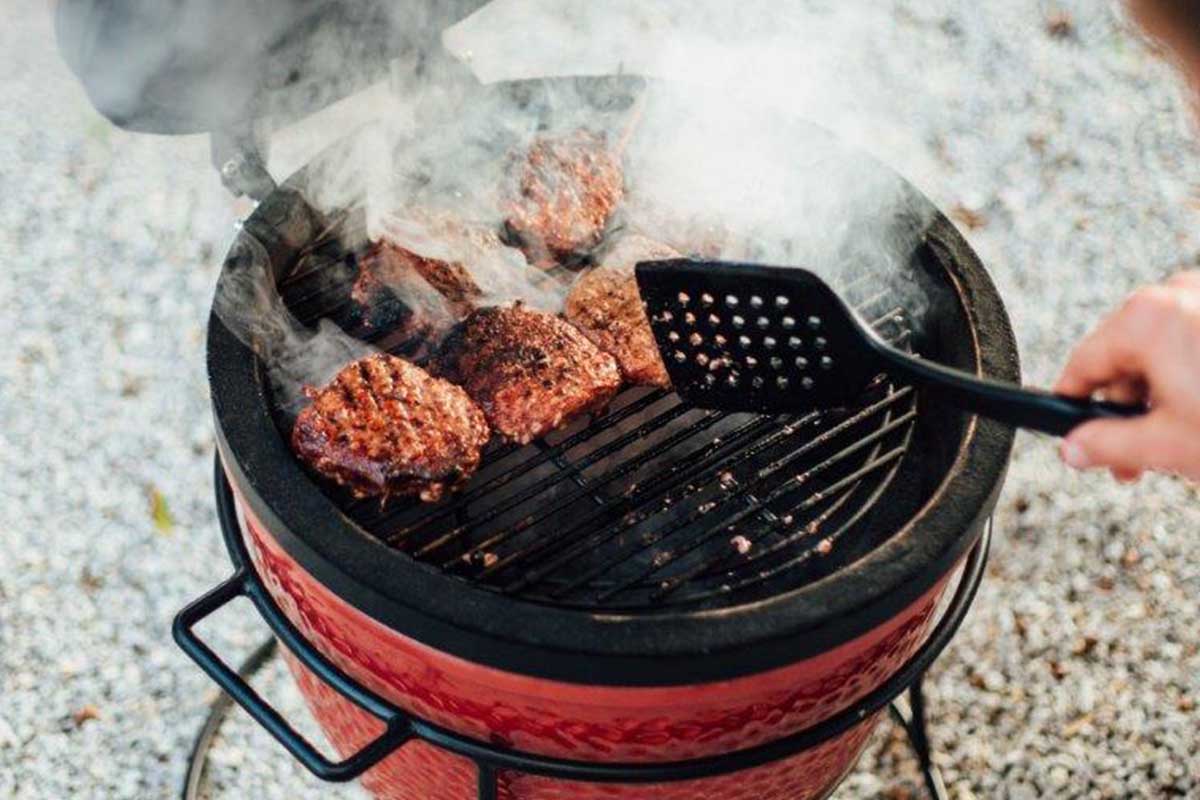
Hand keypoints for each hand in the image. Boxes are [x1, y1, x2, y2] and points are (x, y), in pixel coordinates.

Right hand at [1055, 272, 1199, 481]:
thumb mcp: (1167, 445)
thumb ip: (1106, 446)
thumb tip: (1074, 447)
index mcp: (1146, 318)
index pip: (1081, 365)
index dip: (1071, 407)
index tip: (1071, 431)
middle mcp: (1177, 295)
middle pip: (1125, 359)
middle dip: (1127, 410)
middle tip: (1133, 457)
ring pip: (1163, 352)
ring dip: (1162, 396)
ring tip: (1177, 443)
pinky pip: (1192, 342)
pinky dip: (1191, 376)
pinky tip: (1199, 414)